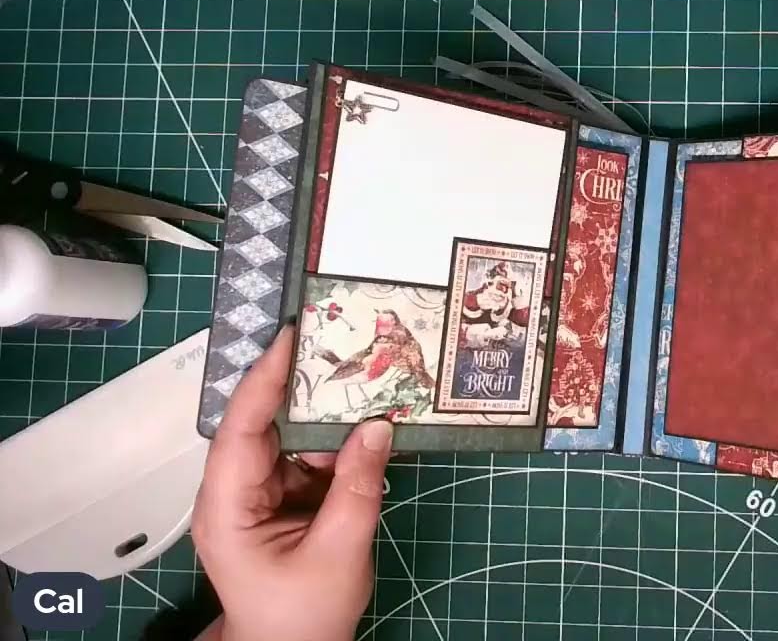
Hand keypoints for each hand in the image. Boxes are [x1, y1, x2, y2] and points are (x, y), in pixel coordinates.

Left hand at [192, 325, 393, 640]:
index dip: (263, 382)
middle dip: (298, 386)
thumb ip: (358, 488)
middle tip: (334, 341)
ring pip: (289, 438)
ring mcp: (259, 494)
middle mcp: (235, 492)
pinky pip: (307, 458)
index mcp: (226, 508)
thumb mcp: (337, 551)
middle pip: (263, 425)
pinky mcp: (283, 499)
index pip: (239, 431)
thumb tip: (377, 427)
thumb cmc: (302, 615)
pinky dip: (336, 443)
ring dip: (325, 415)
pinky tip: (366, 423)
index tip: (288, 338)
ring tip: (361, 376)